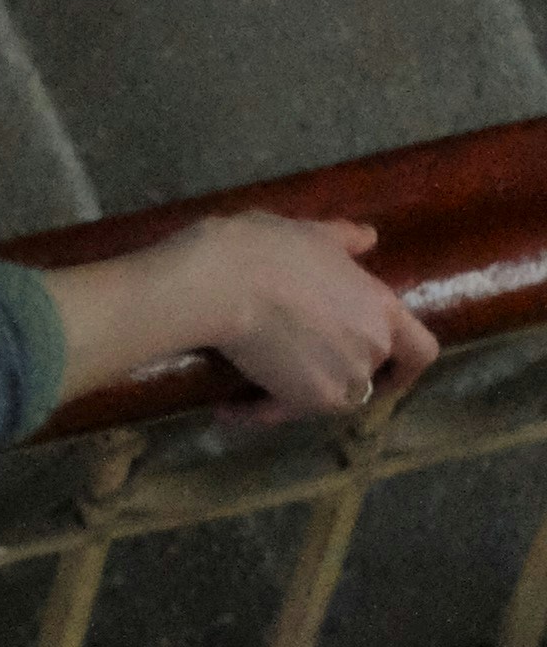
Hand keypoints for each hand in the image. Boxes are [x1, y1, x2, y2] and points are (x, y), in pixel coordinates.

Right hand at [168, 213, 440, 417]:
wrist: (224, 285)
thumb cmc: (271, 250)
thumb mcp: (314, 233)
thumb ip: (346, 240)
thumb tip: (368, 237)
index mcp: (382, 310)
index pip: (422, 352)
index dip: (405, 365)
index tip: (385, 368)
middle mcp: (372, 351)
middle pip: (369, 379)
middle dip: (337, 374)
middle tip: (298, 360)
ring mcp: (342, 381)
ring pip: (326, 399)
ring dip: (297, 395)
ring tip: (258, 379)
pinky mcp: (302, 402)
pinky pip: (283, 412)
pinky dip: (258, 412)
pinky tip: (227, 407)